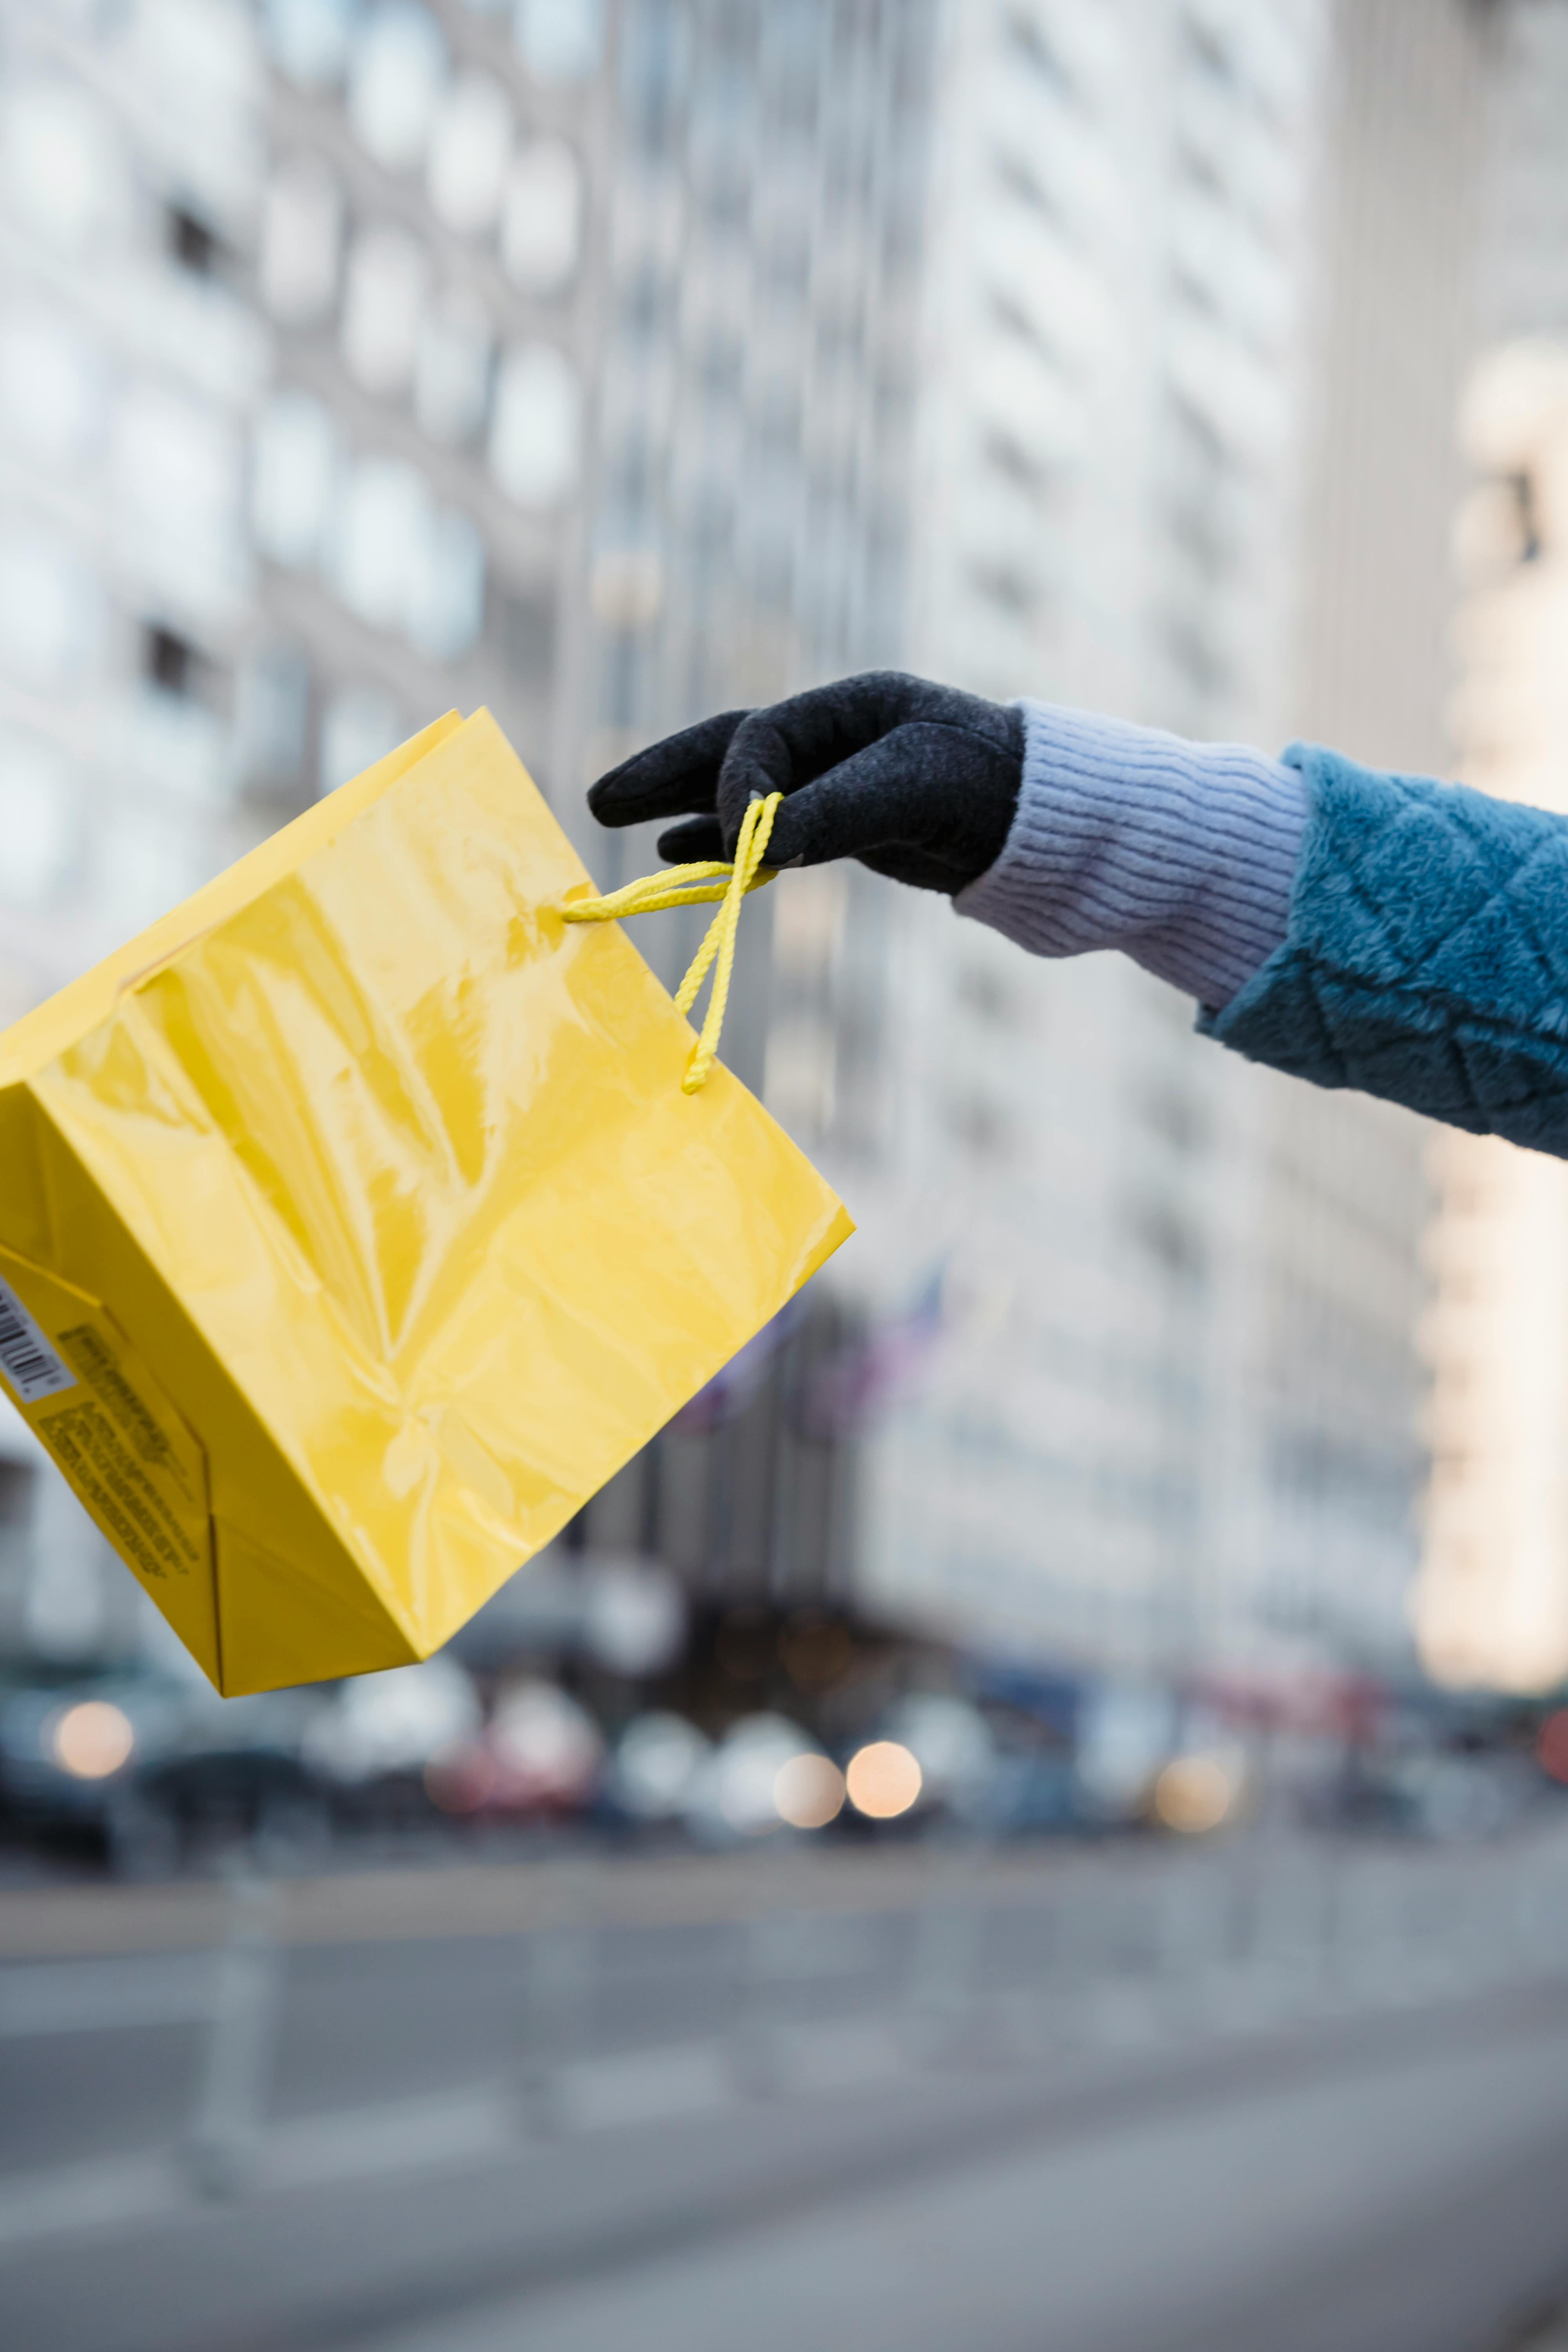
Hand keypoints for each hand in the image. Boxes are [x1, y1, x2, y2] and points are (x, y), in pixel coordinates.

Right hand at [586, 671, 1022, 893]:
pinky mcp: (846, 822)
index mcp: (849, 705)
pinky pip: (767, 828)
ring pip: (740, 790)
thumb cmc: (989, 787)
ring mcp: (835, 778)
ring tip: (617, 820)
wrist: (1046, 819)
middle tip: (596, 799)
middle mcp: (833, 735)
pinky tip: (681, 856)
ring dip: (680, 808)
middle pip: (729, 750)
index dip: (735, 788)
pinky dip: (724, 842)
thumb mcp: (913, 791)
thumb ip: (834, 811)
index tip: (732, 841)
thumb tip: (754, 840)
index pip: (761, 740)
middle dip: (663, 773)